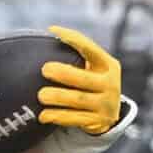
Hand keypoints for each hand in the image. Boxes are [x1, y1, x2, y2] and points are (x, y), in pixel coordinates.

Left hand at [39, 24, 136, 152]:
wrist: (109, 113)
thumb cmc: (92, 82)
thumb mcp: (93, 68)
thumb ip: (76, 55)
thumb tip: (46, 34)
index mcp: (108, 66)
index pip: (90, 49)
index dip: (72, 39)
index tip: (52, 30)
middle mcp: (111, 85)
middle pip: (84, 79)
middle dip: (64, 73)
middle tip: (45, 69)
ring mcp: (106, 105)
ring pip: (78, 100)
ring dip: (58, 97)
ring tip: (41, 95)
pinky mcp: (98, 122)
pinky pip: (75, 119)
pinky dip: (58, 116)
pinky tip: (43, 115)